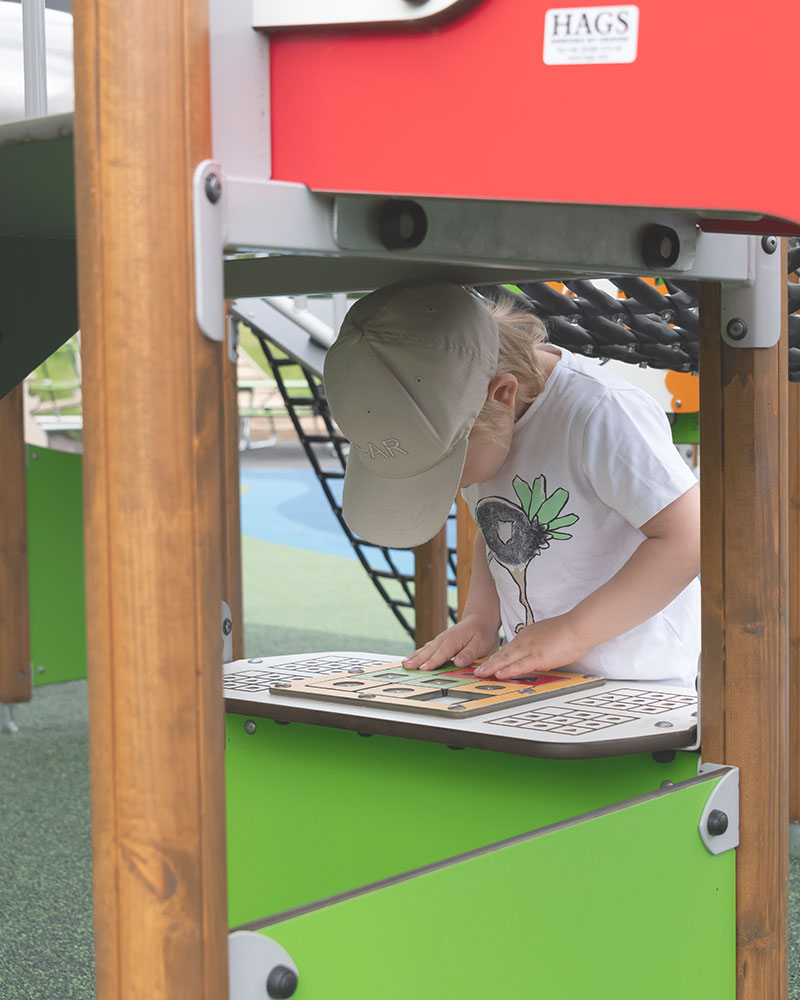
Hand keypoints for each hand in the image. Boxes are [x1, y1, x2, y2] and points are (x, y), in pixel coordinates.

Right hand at [402, 614, 498, 671]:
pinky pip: (427, 648)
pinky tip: (412, 659)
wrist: (480, 619)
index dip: (432, 662)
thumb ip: (469, 653)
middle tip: (406, 667)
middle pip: (429, 651)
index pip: (442, 653)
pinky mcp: (440, 642)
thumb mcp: (481, 644)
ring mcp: (440, 640)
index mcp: (454, 639)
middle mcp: (444, 639)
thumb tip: (458, 662)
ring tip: (404, 664)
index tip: (423, 669)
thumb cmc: (482, 632)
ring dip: (415, 657)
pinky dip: (418, 654)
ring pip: (426, 649)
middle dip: (417, 660)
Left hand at [473, 615, 587, 678]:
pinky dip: (507, 670)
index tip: (490, 663)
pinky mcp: (537, 656)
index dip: (498, 657)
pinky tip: (498, 674)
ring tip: (481, 674)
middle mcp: (525, 640)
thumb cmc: (567, 631)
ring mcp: (530, 648)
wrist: (577, 626)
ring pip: (506, 659)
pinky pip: (519, 665)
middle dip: (489, 663)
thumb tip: (538, 655)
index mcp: (527, 635)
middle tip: (477, 670)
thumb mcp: (547, 636)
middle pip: (503, 653)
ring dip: (492, 667)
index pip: (509, 648)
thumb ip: (539, 645)